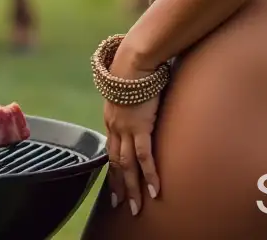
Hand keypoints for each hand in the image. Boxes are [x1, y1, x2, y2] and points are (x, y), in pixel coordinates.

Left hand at [102, 48, 161, 215]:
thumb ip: (134, 94)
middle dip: (118, 185)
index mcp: (111, 116)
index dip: (112, 167)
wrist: (135, 58)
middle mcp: (115, 126)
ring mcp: (126, 128)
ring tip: (137, 206)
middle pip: (115, 162)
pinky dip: (149, 175)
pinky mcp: (140, 126)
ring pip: (127, 165)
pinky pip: (144, 157)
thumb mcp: (130, 85)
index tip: (115, 181)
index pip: (111, 148)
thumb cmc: (135, 65)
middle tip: (120, 204)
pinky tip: (155, 190)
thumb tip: (144, 92)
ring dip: (132, 187)